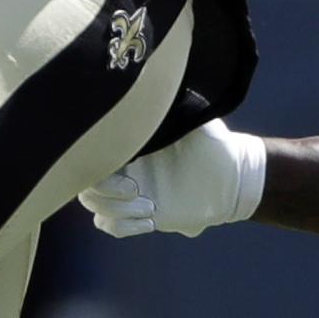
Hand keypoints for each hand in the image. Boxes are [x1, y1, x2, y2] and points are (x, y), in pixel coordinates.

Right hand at [77, 121, 266, 238]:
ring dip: (116, 211)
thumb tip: (156, 90)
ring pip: (95, 208)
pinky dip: (123, 227)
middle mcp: (123, 167)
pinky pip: (109, 226)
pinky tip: (150, 221)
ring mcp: (127, 193)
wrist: (231, 176)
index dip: (98, 163)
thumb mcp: (193, 119)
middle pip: (86, 185)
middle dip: (105, 193)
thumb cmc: (211, 142)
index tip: (129, 167)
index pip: (91, 152)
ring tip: (151, 208)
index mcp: (129, 143)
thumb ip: (173, 107)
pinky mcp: (138, 215)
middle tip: (137, 191)